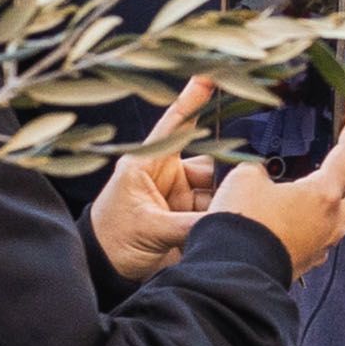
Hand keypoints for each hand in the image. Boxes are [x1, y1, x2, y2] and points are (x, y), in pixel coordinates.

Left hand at [90, 83, 219, 275]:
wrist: (105, 271)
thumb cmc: (110, 240)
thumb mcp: (148, 228)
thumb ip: (190, 224)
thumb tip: (228, 221)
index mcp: (146, 166)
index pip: (174, 126)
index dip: (192, 100)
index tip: (211, 75)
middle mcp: (166, 176)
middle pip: (209, 166)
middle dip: (226, 180)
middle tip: (239, 194)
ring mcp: (178, 196)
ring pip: (217, 190)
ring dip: (225, 203)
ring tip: (230, 219)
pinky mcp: (188, 216)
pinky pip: (216, 209)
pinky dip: (224, 217)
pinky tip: (231, 226)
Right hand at [206, 109, 344, 275]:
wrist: (229, 275)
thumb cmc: (240, 224)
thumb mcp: (243, 180)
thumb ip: (259, 170)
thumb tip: (261, 176)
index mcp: (324, 195)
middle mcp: (331, 224)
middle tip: (335, 175)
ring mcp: (319, 248)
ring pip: (339, 225)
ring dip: (326, 210)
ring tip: (296, 199)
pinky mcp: (301, 265)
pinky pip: (312, 243)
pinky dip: (301, 230)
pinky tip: (276, 223)